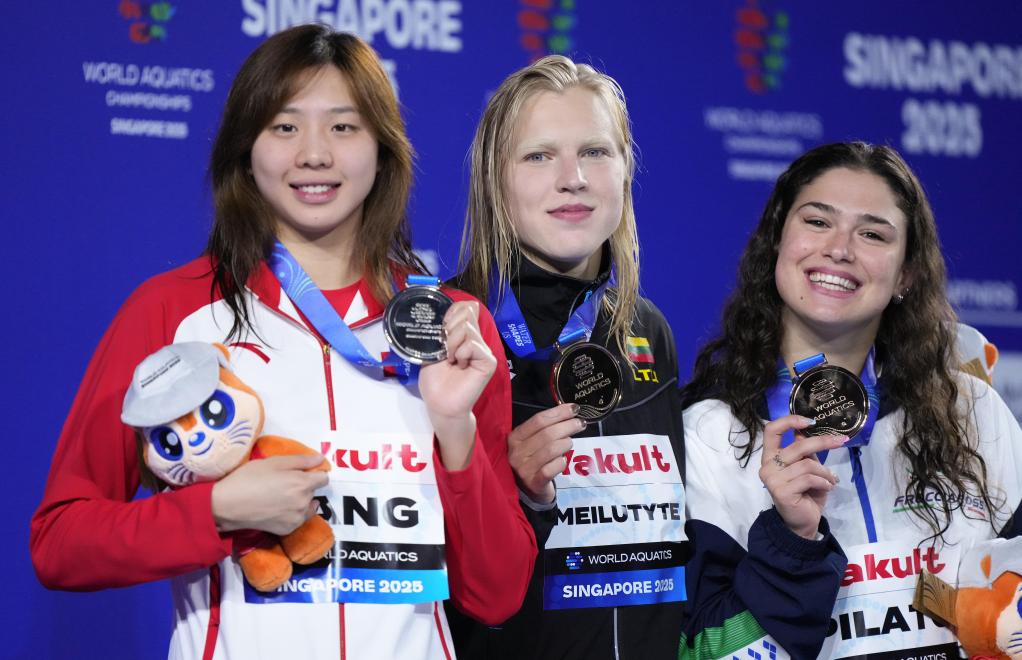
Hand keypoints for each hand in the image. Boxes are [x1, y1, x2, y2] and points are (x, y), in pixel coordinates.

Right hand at [211, 454, 328, 535]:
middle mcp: (304, 502)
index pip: (324, 478)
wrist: (228, 505)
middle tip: (283, 483)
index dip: (315, 473)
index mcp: (302, 483)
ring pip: (307, 507)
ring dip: (300, 501)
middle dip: (304, 486)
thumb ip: (301, 460)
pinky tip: (277, 509)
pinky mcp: (287, 530)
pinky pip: (298, 519)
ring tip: (280, 497)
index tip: (302, 472)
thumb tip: (321, 459)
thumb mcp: (274, 462)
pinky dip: (292, 514)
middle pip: (313, 492)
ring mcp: (296, 518)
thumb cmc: (249, 478)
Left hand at [418, 301, 497, 469]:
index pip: (465, 308)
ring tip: (450, 360)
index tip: (442, 329)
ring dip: (451, 344)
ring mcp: (483, 350)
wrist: (440, 403)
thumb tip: (458, 308)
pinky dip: (461, 353)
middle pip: (466, 313)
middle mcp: (475, 340)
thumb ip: (444, 330)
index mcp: (463, 336)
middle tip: (445, 351)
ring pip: (467, 328)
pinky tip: (459, 366)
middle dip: (448, 329)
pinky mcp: (488, 361)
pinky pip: (472, 344)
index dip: (452, 312)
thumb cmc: (435, 380)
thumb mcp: (434, 349)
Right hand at [508, 404, 584, 503]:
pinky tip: (563, 460)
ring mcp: (524, 469)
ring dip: (566, 443)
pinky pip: (552, 468)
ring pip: (551, 449)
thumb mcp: (532, 442)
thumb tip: (570, 411)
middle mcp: (516, 452)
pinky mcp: (534, 483)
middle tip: (580, 424)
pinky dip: (561, 462)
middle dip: (568, 426)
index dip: (559, 412)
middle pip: (547, 434)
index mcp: (515, 438)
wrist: (527, 490)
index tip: (574, 409)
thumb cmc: (533, 460)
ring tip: (569, 443)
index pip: (539, 420)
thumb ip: (546, 427)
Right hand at [758, 415, 846, 538]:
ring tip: (831, 480)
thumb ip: (805, 452)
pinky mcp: (782, 491)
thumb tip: (808, 430)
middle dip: (823, 442)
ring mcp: (772, 479)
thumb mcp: (807, 468)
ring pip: (807, 464)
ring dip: (826, 471)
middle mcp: (767, 465)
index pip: (771, 430)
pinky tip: (827, 487)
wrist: (802, 523)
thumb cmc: (806, 493)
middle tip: (841, 440)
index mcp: (770, 456)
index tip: (810, 421)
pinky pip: (809, 478)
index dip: (789, 421)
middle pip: (797, 446)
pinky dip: (824, 482)